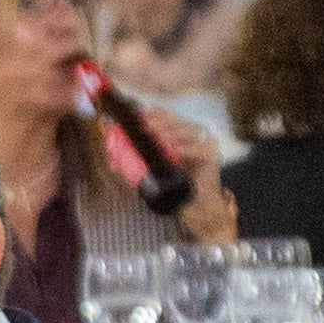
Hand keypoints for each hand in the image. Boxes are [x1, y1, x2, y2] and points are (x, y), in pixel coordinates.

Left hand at [145, 104, 235, 244]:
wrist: (197, 208)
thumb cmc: (175, 187)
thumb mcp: (152, 171)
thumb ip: (134, 163)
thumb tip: (112, 159)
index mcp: (179, 132)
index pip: (164, 115)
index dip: (150, 114)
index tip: (136, 119)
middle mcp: (193, 133)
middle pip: (174, 119)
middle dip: (157, 123)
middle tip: (143, 129)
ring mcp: (204, 142)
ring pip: (184, 130)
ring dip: (168, 133)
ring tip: (155, 138)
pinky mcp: (211, 155)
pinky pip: (196, 148)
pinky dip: (183, 149)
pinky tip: (173, 151)